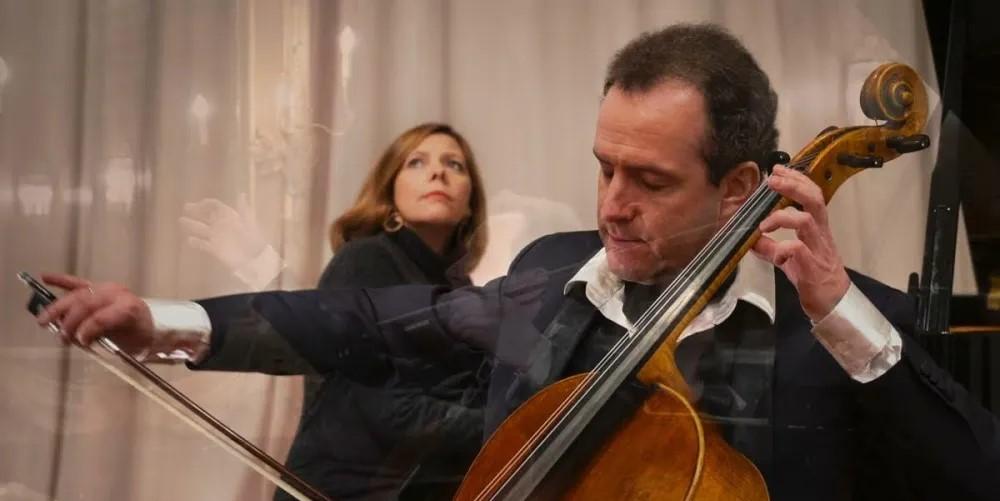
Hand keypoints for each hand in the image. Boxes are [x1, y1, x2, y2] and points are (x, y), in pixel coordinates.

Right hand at [35, 273, 154, 354]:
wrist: (151, 327)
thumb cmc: (137, 337)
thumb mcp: (124, 344)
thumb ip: (101, 339)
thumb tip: (78, 338)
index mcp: (128, 308)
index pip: (101, 317)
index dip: (87, 330)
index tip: (79, 342)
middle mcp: (118, 294)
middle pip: (87, 304)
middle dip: (70, 321)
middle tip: (62, 336)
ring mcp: (107, 288)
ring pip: (78, 294)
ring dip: (59, 308)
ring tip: (44, 320)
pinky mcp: (100, 287)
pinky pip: (78, 283)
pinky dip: (61, 280)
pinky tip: (45, 277)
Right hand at [180, 194, 268, 270]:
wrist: (254, 260)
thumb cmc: (253, 240)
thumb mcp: (249, 223)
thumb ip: (243, 209)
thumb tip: (242, 194)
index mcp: (230, 217)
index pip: (215, 206)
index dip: (206, 204)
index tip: (198, 204)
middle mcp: (222, 226)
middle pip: (207, 216)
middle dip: (196, 211)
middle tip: (186, 207)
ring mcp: (217, 238)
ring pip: (202, 229)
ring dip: (192, 225)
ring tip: (181, 220)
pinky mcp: (214, 249)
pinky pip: (203, 244)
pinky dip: (196, 242)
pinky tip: (188, 240)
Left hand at [752, 165, 850, 320]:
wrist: (833, 304)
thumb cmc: (813, 276)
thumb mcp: (788, 259)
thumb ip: (770, 247)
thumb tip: (749, 239)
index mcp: (816, 228)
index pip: (811, 195)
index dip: (796, 180)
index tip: (777, 170)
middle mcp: (820, 234)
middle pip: (814, 200)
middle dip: (794, 186)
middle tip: (772, 179)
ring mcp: (818, 249)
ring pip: (807, 221)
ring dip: (783, 217)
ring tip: (764, 224)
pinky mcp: (813, 268)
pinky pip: (798, 250)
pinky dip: (783, 249)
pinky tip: (775, 256)